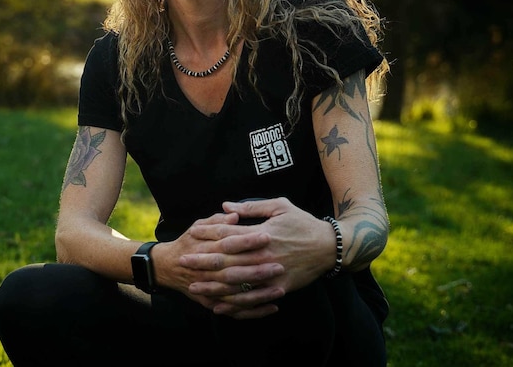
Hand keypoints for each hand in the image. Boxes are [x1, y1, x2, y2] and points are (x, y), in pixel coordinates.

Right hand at [153, 211, 283, 316]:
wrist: (167, 267)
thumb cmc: (188, 242)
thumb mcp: (197, 226)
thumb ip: (217, 221)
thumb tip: (235, 214)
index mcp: (206, 247)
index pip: (228, 243)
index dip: (247, 240)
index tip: (267, 235)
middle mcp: (207, 270)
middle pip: (234, 270)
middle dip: (257, 269)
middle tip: (279, 265)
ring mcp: (210, 289)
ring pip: (237, 294)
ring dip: (259, 293)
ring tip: (280, 289)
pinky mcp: (213, 302)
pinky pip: (236, 310)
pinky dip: (254, 311)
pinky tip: (273, 307)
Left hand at [179, 198, 332, 318]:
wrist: (329, 247)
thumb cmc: (303, 223)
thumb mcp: (279, 206)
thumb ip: (251, 208)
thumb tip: (226, 207)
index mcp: (261, 233)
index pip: (228, 234)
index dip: (208, 233)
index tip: (191, 233)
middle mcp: (262, 255)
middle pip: (226, 260)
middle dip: (202, 261)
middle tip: (183, 261)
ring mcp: (270, 273)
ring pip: (236, 283)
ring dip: (213, 286)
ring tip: (194, 287)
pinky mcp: (279, 287)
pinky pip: (253, 300)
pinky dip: (234, 304)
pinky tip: (219, 306)